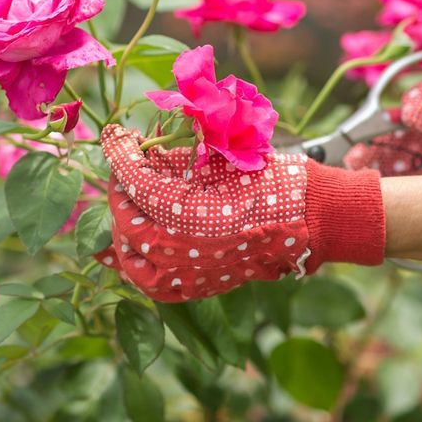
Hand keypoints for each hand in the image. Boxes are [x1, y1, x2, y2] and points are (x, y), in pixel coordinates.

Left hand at [94, 125, 383, 301]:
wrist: (306, 220)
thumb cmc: (266, 180)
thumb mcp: (216, 157)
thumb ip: (170, 156)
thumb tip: (137, 148)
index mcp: (181, 210)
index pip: (130, 177)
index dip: (117, 150)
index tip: (115, 134)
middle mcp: (175, 247)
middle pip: (123, 214)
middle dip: (120, 184)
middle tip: (128, 163)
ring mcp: (181, 273)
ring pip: (127, 252)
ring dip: (121, 223)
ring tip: (129, 201)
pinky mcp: (190, 287)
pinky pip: (145, 281)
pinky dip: (132, 261)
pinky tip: (131, 243)